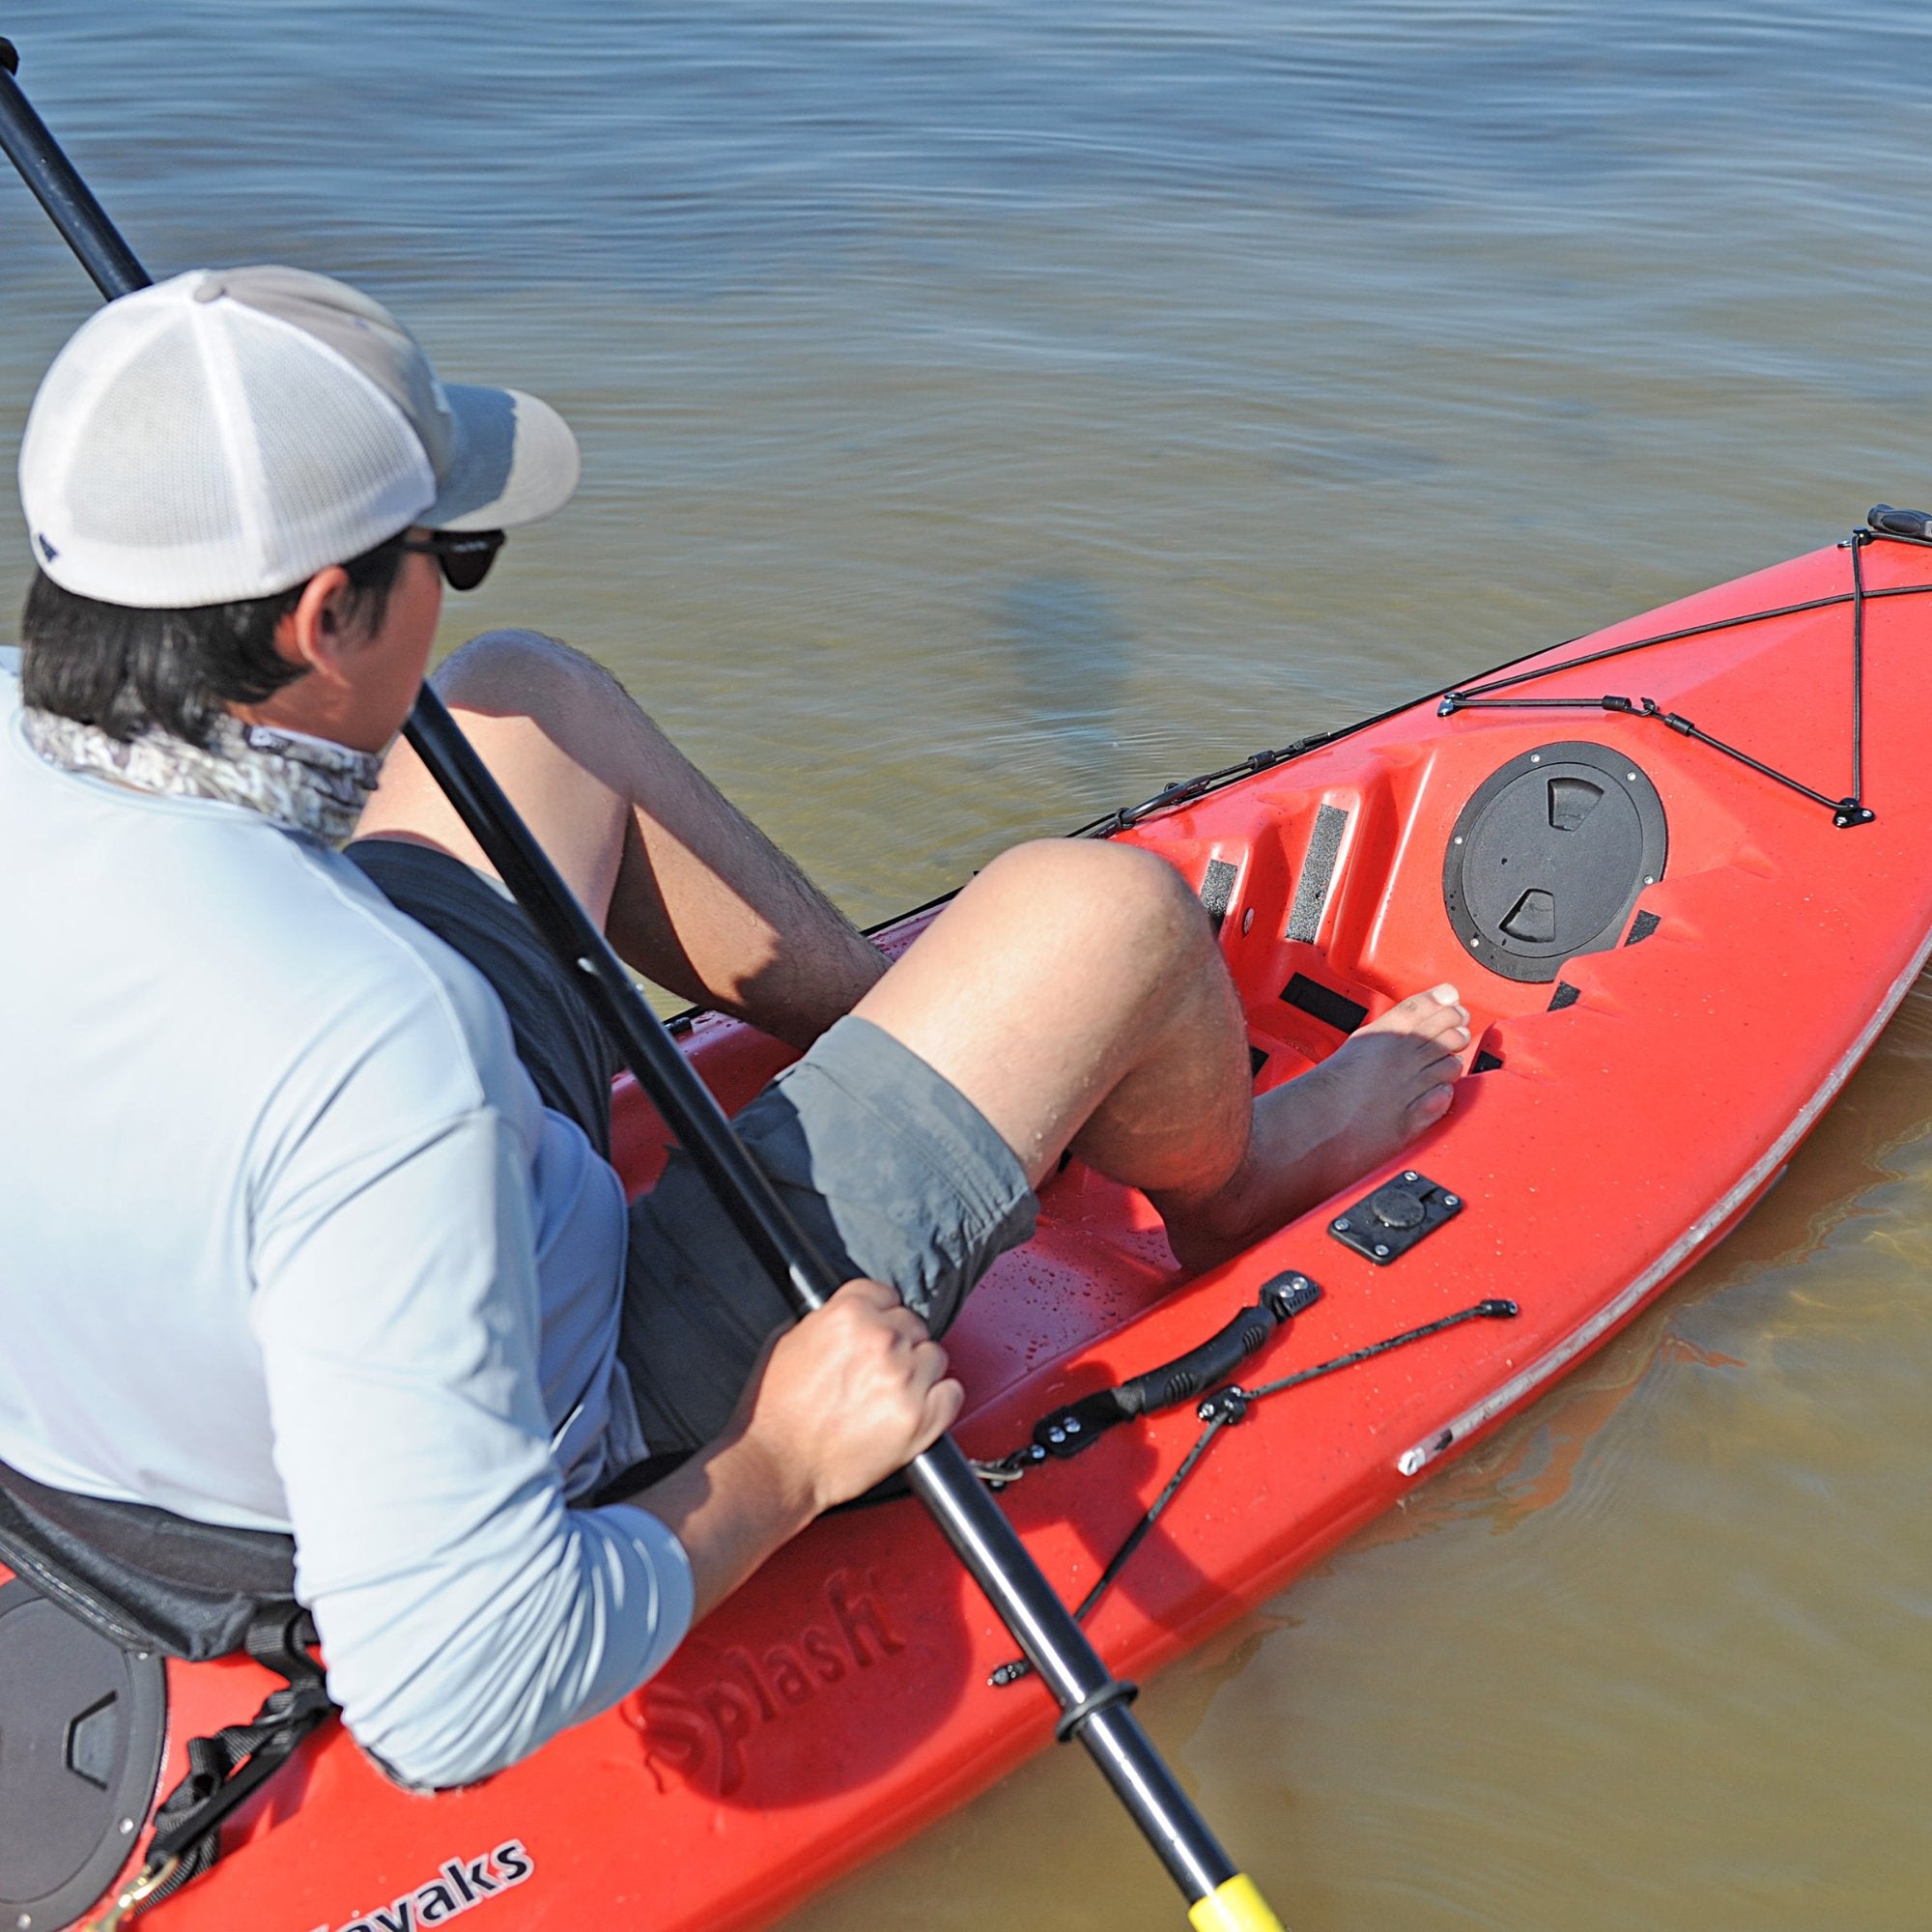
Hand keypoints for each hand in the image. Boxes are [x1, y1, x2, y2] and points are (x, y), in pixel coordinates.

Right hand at [736, 1278, 962, 1513]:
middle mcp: (881, 1340)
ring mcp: (904, 1378)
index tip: (877, 1331)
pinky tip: (916, 1409)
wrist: (777, 1467)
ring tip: (890, 1395)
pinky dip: (939, 1401)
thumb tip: (852, 1315)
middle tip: (877, 1372)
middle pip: (913, 1325)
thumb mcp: (788, 1342)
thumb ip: (828, 1320)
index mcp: (848, 1314)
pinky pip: (952, 1393)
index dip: (881, 1315)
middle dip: (898, 1345)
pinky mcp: (921, 1417)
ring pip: (934, 1357)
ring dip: (918, 1372)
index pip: (887, 1294)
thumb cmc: (775, 1414)